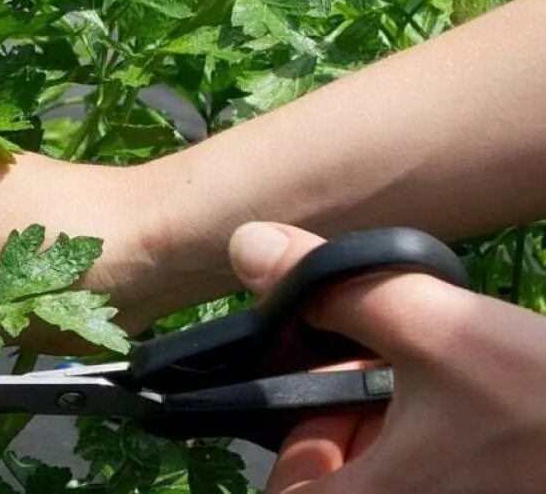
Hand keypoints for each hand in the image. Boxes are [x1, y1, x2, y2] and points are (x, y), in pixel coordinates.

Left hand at [228, 222, 545, 493]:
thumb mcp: (438, 327)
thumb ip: (335, 287)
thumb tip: (246, 246)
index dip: (296, 452)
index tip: (326, 402)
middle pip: (336, 486)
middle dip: (345, 430)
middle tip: (386, 381)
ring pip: (384, 480)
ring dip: (391, 436)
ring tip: (435, 388)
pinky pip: (428, 479)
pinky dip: (430, 450)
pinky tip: (469, 410)